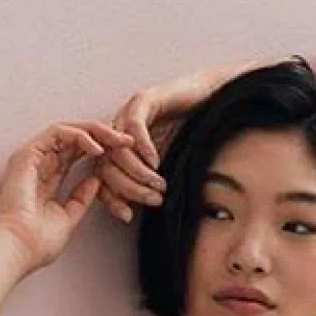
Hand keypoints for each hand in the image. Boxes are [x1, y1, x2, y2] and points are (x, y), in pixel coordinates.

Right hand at [0, 119, 135, 271]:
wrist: (20, 247)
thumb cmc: (38, 241)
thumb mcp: (69, 217)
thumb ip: (81, 197)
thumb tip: (96, 180)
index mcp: (47, 178)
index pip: (76, 154)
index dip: (101, 150)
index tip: (126, 155)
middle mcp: (39, 164)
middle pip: (73, 138)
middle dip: (103, 135)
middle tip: (128, 141)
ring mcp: (32, 157)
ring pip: (67, 130)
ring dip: (95, 131)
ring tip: (119, 140)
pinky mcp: (27, 154)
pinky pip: (57, 133)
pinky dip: (80, 136)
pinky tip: (98, 148)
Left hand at [94, 65, 229, 222]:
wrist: (212, 100)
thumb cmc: (194, 133)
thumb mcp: (171, 164)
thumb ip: (156, 182)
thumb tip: (148, 208)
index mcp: (120, 147)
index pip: (103, 176)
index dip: (111, 198)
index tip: (128, 215)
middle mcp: (118, 131)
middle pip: (105, 165)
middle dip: (128, 188)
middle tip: (153, 199)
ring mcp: (128, 113)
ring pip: (117, 149)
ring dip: (138, 172)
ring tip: (159, 183)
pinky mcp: (143, 100)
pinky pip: (134, 126)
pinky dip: (143, 147)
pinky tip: (156, 161)